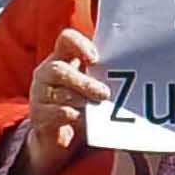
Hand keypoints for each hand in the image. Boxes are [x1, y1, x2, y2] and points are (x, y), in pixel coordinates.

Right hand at [18, 26, 109, 174]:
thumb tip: (137, 69)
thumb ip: (103, 74)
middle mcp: (46, 73)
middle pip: (59, 70)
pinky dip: (72, 116)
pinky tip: (85, 120)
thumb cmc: (80, 102)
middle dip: (84, 82)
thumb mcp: (89, 85)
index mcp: (61, 58)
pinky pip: (54, 113)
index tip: (96, 58)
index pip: (66, 39)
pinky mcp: (38, 115)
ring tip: (98, 107)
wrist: (56, 135)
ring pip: (59, 94)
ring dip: (82, 100)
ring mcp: (39, 94)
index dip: (79, 44)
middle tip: (105, 94)